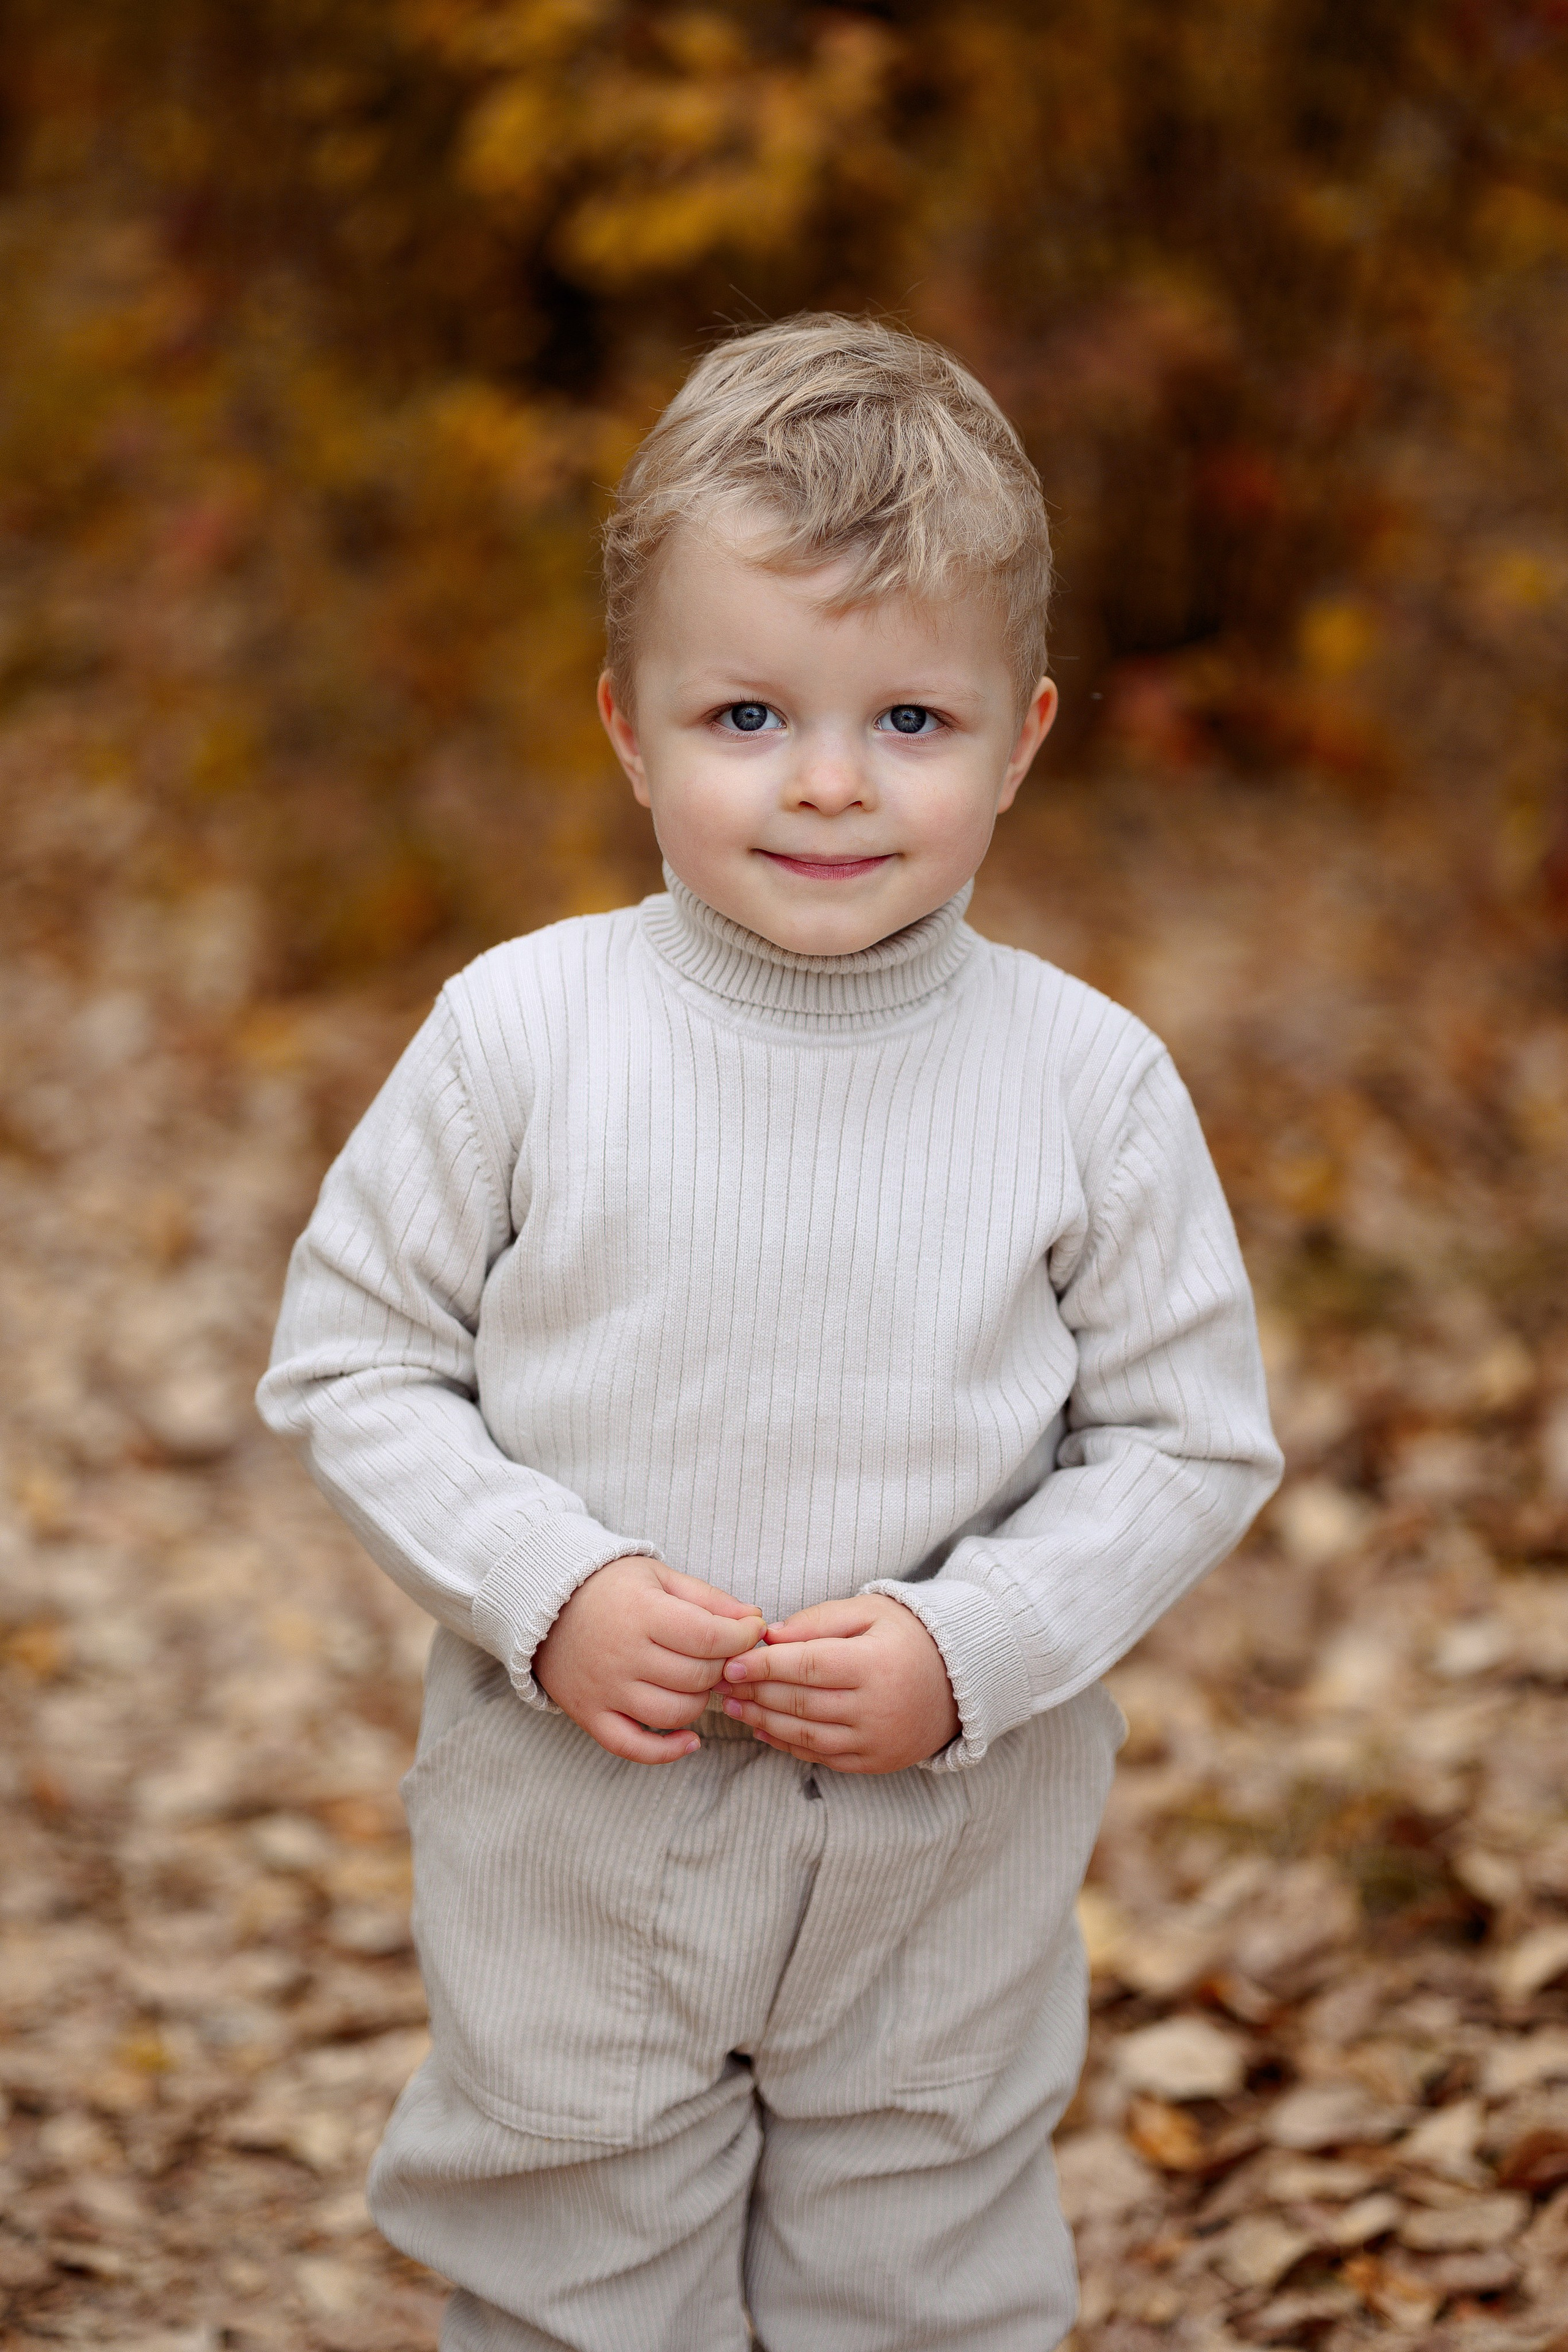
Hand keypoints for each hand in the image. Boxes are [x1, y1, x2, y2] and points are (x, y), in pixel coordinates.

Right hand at [534, 1557, 764, 1764]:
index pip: (710, 1638)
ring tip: (699, 1681)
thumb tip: (753, 1619)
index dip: (743, 1638)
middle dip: (724, 1667)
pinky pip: (634, 1747)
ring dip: (701, 1701)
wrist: (544, 1604)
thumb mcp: (659, 1577)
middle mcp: (623, 1654)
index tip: (752, 1631)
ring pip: (675, 1713)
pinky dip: (667, 1752)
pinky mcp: (591, 1715)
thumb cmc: (609, 1587)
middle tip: (724, 1654)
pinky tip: (691, 1740)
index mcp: (642, 1613)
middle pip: (697, 1677)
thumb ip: (708, 1598)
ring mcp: (605, 1690)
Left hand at [719, 1594, 959, 1773]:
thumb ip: (819, 1620)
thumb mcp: (870, 1611)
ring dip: (763, 1721)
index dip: (764, 1666)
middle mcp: (877, 1707)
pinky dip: (787, 1745)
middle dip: (755, 1693)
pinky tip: (762, 1729)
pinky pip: (821, 1757)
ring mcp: (876, 1740)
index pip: (808, 1666)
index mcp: (876, 1664)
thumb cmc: (908, 1637)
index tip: (730, 1663)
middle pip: (801, 1702)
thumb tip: (770, 1636)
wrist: (959, 1681)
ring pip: (806, 1735)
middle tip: (720, 1684)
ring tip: (732, 1706)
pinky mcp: (874, 1762)